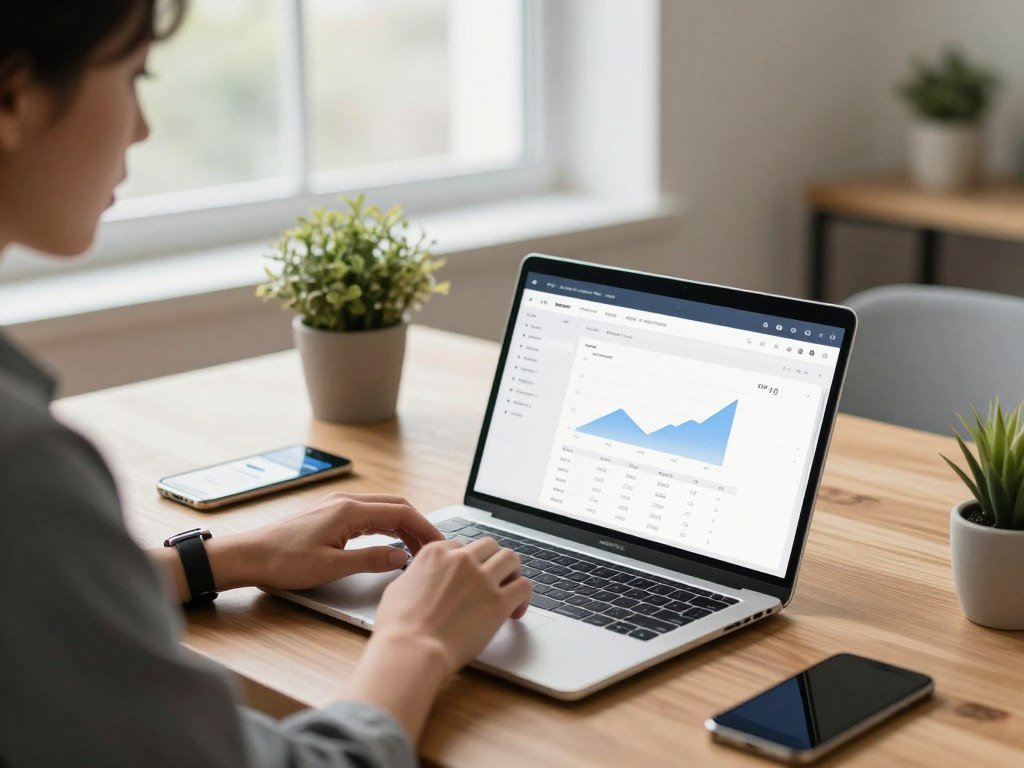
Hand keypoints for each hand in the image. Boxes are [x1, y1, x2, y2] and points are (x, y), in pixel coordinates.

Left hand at [208, 492, 444, 592]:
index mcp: (349, 510)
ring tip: (416, 548)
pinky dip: (385, 526)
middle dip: (418, 525)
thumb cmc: (283, 561)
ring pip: (382, 509)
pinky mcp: (330, 514)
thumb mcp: (331, 567)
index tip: (439, 544)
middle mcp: (345, 501)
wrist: (248, 555)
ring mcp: (337, 505)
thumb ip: (370, 560)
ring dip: (402, 526)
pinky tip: (389, 542)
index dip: (425, 528)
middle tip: (433, 547)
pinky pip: (368, 514)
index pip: (401, 512)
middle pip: (395, 506)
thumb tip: (400, 557)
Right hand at [371, 537, 531, 676]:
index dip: (467, 562)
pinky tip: (515, 611)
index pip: (461, 546)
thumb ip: (418, 575)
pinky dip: (524, 597)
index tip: (469, 576)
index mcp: (436, 553)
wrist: (411, 649)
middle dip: (492, 561)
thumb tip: (424, 578)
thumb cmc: (399, 626)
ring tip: (509, 589)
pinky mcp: (498, 602)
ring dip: (512, 572)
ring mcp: (482, 579)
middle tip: (493, 579)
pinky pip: (523, 587)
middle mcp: (462, 560)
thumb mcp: (399, 587)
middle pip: (489, 546)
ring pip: (511, 559)